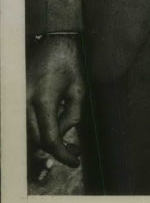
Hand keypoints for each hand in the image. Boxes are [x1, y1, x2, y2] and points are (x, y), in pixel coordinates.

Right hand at [26, 35, 84, 166]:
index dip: (62, 154)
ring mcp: (18, 101)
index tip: (75, 161)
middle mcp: (25, 103)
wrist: (53, 41)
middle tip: (73, 151)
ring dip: (46, 141)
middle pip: (36, 140)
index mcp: (43, 100)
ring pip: (29, 134)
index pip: (49, 139)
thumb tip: (64, 136)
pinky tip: (54, 128)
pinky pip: (26, 123)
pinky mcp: (17, 99)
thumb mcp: (78, 90)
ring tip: (66, 141)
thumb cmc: (69, 63)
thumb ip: (72, 116)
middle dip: (55, 149)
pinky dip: (39, 130)